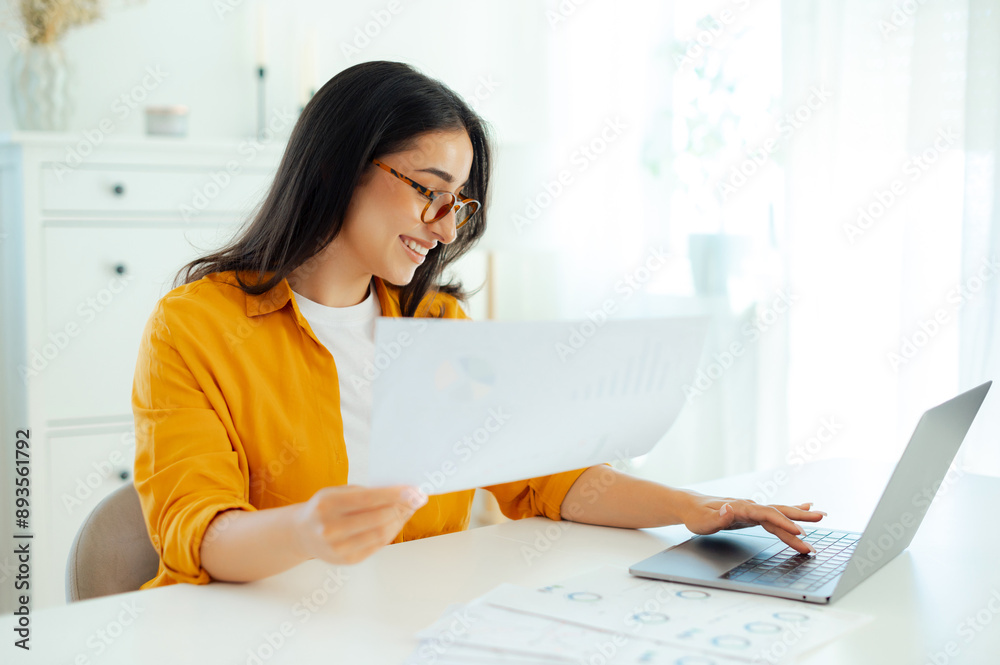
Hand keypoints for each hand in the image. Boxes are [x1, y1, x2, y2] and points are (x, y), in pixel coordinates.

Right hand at [292, 484, 427, 564]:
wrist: (302, 533)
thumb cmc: (326, 507)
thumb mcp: (338, 492)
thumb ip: (367, 493)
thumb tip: (403, 494)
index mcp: (328, 504)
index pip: (368, 499)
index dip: (395, 495)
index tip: (415, 492)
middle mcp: (330, 528)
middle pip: (378, 519)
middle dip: (402, 508)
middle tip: (416, 499)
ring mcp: (338, 547)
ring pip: (381, 534)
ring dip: (399, 521)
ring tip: (407, 510)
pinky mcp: (347, 560)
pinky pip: (377, 545)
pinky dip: (390, 532)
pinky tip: (395, 522)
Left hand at [681, 492, 826, 553]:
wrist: (692, 506)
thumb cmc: (697, 515)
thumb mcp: (703, 521)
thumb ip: (718, 517)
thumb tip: (730, 509)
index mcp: (741, 507)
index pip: (767, 515)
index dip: (783, 523)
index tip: (798, 532)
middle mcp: (750, 506)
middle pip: (779, 511)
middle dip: (800, 516)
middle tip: (821, 518)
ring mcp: (753, 509)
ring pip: (780, 513)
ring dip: (800, 516)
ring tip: (821, 516)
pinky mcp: (754, 514)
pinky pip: (776, 515)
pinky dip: (790, 513)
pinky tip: (803, 508)